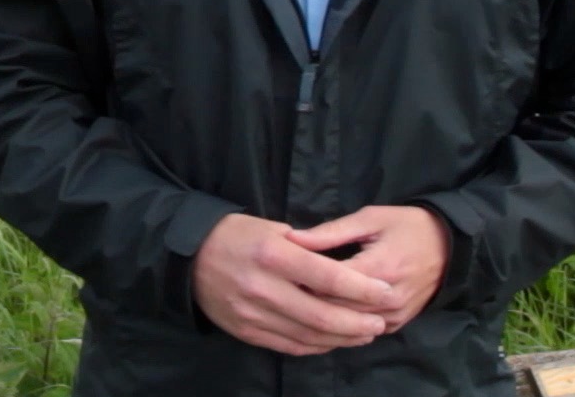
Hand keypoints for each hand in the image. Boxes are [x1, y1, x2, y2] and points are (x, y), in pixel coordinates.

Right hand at [192, 213, 395, 355]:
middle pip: (322, 316)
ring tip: (364, 334)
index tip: (386, 293)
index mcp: (274, 255)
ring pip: (308, 336)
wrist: (187, 256)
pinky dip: (315, 346)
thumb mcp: (271, 227)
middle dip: (358, 323)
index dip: (363, 290)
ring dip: (341, 339)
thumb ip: (307, 248)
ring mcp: (253, 314)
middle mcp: (263, 288)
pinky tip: (333, 341)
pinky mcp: (245, 331)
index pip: (329, 279)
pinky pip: (288, 345)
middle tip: (380, 322)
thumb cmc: (235, 234)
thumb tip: (343, 269)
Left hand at [286, 206, 449, 332]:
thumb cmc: (407, 226)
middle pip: (334, 310)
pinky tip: (325, 313)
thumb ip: (330, 232)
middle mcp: (387, 300)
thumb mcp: (370, 219)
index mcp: (379, 269)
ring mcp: (394, 316)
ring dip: (322, 315)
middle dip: (307, 299)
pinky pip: (362, 333)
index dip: (300, 280)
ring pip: (346, 326)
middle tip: (285, 287)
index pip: (328, 286)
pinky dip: (342, 325)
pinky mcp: (397, 325)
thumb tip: (292, 239)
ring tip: (300, 299)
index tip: (281, 272)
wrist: (449, 246)